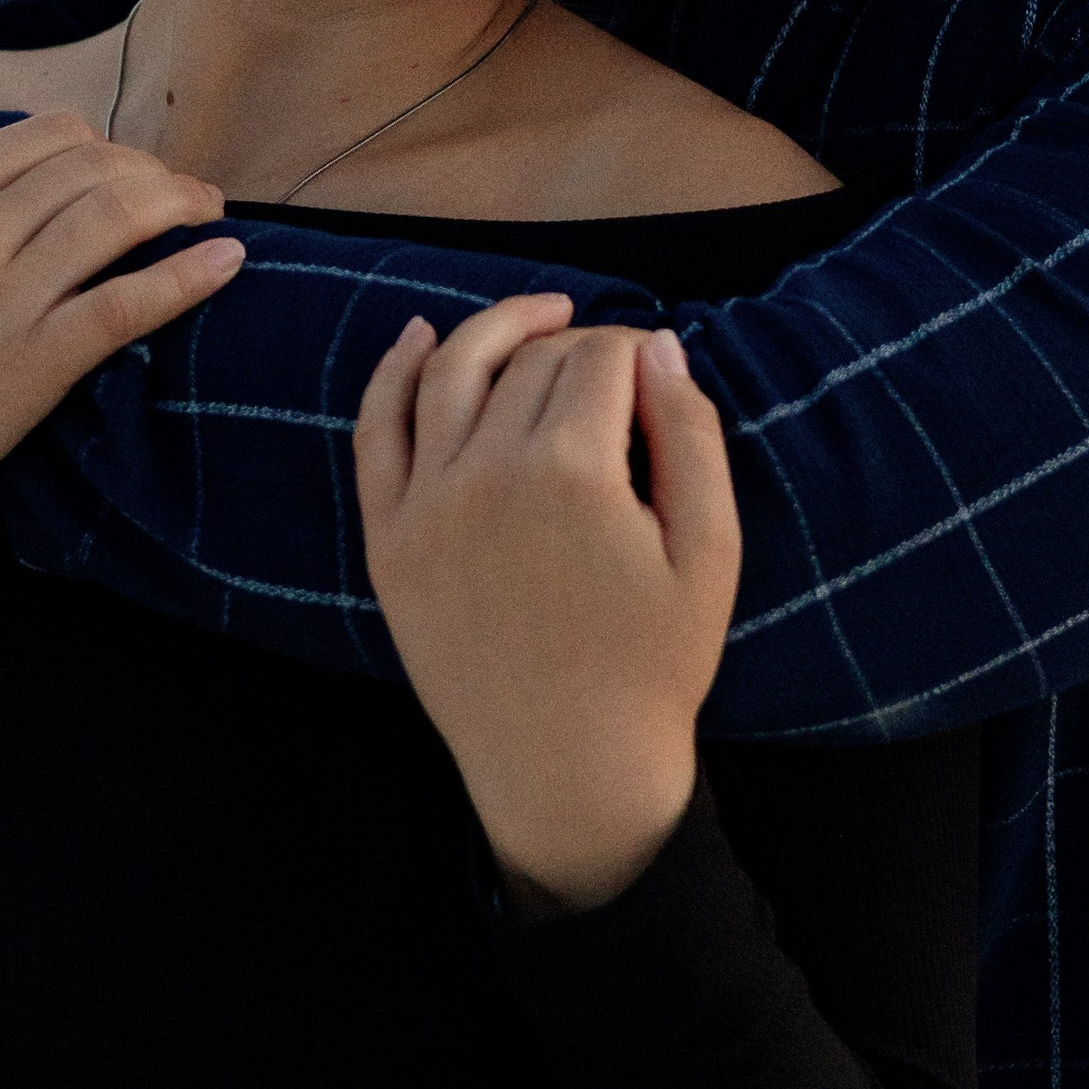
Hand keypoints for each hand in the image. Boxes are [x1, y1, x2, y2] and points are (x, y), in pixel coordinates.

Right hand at [0, 114, 245, 561]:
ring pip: (119, 219)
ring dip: (181, 204)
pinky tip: (227, 261)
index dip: (102, 144)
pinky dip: (186, 276)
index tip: (125, 170)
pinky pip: (125, 306)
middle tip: (183, 193)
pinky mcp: (29, 370)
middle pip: (97, 168)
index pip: (50, 135)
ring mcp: (4, 302)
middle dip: (152, 170)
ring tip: (211, 213)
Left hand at [354, 295, 741, 915]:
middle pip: (532, 362)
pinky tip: (421, 336)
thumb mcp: (711, 551)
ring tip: (538, 318)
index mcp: (572, 471)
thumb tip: (660, 345)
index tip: (657, 371)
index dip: (636, 350)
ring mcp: (425, 505)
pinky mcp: (388, 540)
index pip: (601, 359)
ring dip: (495, 330)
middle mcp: (486, 472)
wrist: (569, 770)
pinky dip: (393, 372)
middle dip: (579, 347)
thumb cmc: (654, 666)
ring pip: (451, 372)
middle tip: (614, 369)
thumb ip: (693, 435)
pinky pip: (377, 432)